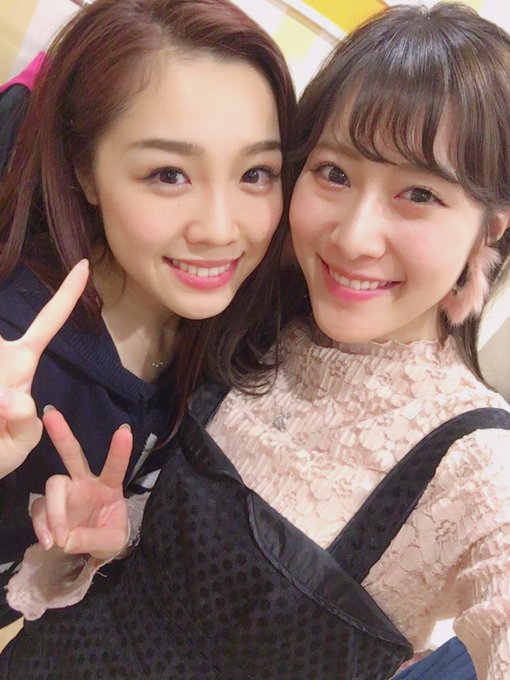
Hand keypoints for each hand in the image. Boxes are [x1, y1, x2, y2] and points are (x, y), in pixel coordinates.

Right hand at [0, 260, 88, 478]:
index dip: (67, 295)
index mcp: (21, 365)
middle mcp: (0, 355)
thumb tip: (13, 400)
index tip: (84, 264)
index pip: (48, 323)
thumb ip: (23, 427)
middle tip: (6, 400)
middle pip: (3, 337)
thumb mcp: (20, 445)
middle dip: (5, 374)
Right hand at [31, 407, 131, 560]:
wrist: (91, 551)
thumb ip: (93, 539)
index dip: (120, 451)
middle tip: (50, 413)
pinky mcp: (48, 506)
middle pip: (73, 454)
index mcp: (109, 486)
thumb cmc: (108, 536)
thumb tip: (66, 539)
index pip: (115, 466)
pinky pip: (39, 509)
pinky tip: (49, 540)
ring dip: (55, 512)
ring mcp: (65, 492)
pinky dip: (42, 525)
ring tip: (60, 538)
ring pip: (53, 485)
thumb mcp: (112, 542)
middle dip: (62, 434)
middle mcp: (85, 482)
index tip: (125, 430)